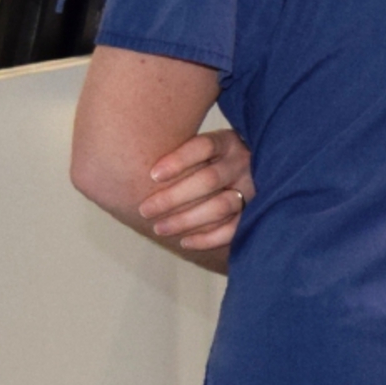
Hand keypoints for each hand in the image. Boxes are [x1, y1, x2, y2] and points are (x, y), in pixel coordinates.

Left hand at [139, 129, 252, 250]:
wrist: (251, 171)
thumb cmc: (211, 158)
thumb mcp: (204, 145)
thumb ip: (179, 147)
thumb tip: (130, 149)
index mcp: (228, 142)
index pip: (204, 147)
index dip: (178, 160)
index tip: (152, 175)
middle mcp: (242, 162)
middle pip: (208, 180)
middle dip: (172, 197)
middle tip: (144, 210)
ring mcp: (251, 188)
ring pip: (220, 206)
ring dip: (186, 220)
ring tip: (159, 228)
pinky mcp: (255, 211)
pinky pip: (233, 229)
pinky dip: (209, 238)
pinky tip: (185, 242)